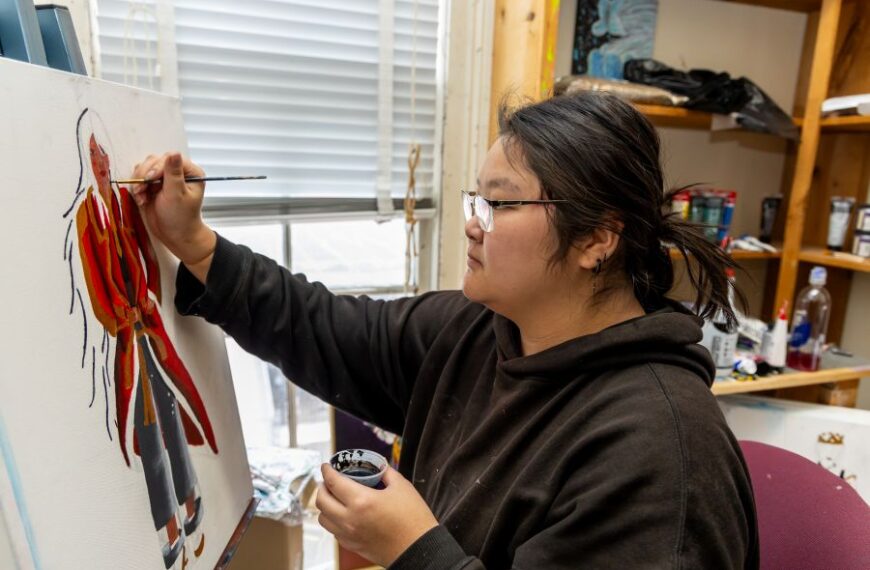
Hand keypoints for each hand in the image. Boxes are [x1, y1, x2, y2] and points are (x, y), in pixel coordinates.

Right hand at [130, 152, 214, 269]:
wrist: (174, 236)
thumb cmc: (181, 218)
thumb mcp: (177, 195)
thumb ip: (173, 174)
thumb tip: (174, 153)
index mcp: (191, 172)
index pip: (170, 158)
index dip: (157, 167)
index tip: (149, 179)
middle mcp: (178, 172)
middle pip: (155, 160)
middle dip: (145, 175)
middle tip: (141, 190)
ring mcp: (165, 178)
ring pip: (145, 168)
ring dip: (139, 182)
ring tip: (142, 196)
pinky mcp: (153, 186)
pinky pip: (140, 178)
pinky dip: (137, 188)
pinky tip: (142, 199)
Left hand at [316, 464, 437, 566]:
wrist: (419, 549)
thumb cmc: (413, 519)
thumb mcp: (402, 487)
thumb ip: (386, 473)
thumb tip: (378, 466)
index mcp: (361, 501)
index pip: (333, 482)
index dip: (327, 471)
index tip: (326, 466)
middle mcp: (349, 519)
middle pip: (321, 501)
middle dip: (322, 487)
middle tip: (329, 481)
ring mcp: (349, 535)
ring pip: (323, 519)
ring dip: (325, 506)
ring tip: (334, 498)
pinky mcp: (353, 546)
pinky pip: (333, 531)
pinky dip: (333, 520)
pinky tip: (343, 515)